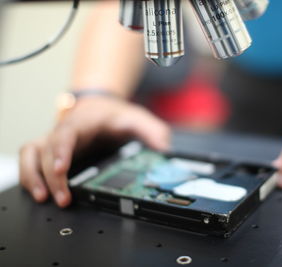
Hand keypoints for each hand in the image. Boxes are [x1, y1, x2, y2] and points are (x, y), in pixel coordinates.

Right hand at [19, 97, 169, 207]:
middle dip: (51, 176)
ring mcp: (55, 142)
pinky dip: (30, 175)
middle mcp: (64, 132)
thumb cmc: (113, 114)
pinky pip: (31, 160)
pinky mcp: (52, 152)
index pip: (66, 134)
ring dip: (33, 176)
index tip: (61, 169)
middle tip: (63, 199)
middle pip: (46, 150)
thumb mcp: (135, 117)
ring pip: (31, 155)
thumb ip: (151, 130)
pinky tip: (39, 192)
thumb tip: (164, 147)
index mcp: (83, 123)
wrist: (99, 106)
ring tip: (43, 198)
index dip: (61, 151)